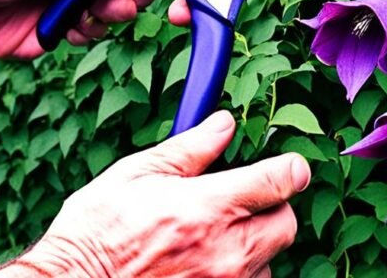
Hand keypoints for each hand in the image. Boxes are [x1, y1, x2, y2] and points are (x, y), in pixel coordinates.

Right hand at [0, 111, 309, 277]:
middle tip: (242, 204)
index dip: (291, 168)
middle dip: (272, 209)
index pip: (279, 180)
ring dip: (253, 247)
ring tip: (213, 240)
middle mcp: (225, 251)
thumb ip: (189, 149)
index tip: (289, 167)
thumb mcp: (135, 175)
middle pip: (286, 225)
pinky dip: (237, 275)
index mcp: (207, 208)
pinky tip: (205, 264)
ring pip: (269, 262)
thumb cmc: (94, 233)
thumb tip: (223, 123)